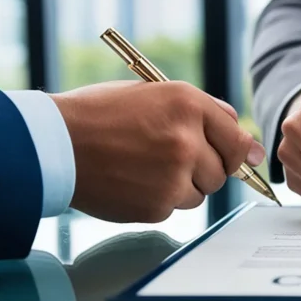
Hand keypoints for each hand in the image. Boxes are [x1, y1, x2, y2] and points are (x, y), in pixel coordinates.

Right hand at [51, 81, 265, 222]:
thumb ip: (201, 111)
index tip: (246, 159)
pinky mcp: (158, 205)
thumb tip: (244, 137)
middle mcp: (187, 140)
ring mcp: (174, 175)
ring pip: (200, 192)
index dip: (242, 152)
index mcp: (188, 104)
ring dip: (182, 185)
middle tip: (174, 160)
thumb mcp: (153, 94)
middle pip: (222, 171)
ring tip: (144, 167)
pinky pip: (174, 207)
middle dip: (206, 169)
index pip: (237, 138)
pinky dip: (159, 199)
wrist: (54, 144)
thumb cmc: (100, 114)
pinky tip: (132, 181)